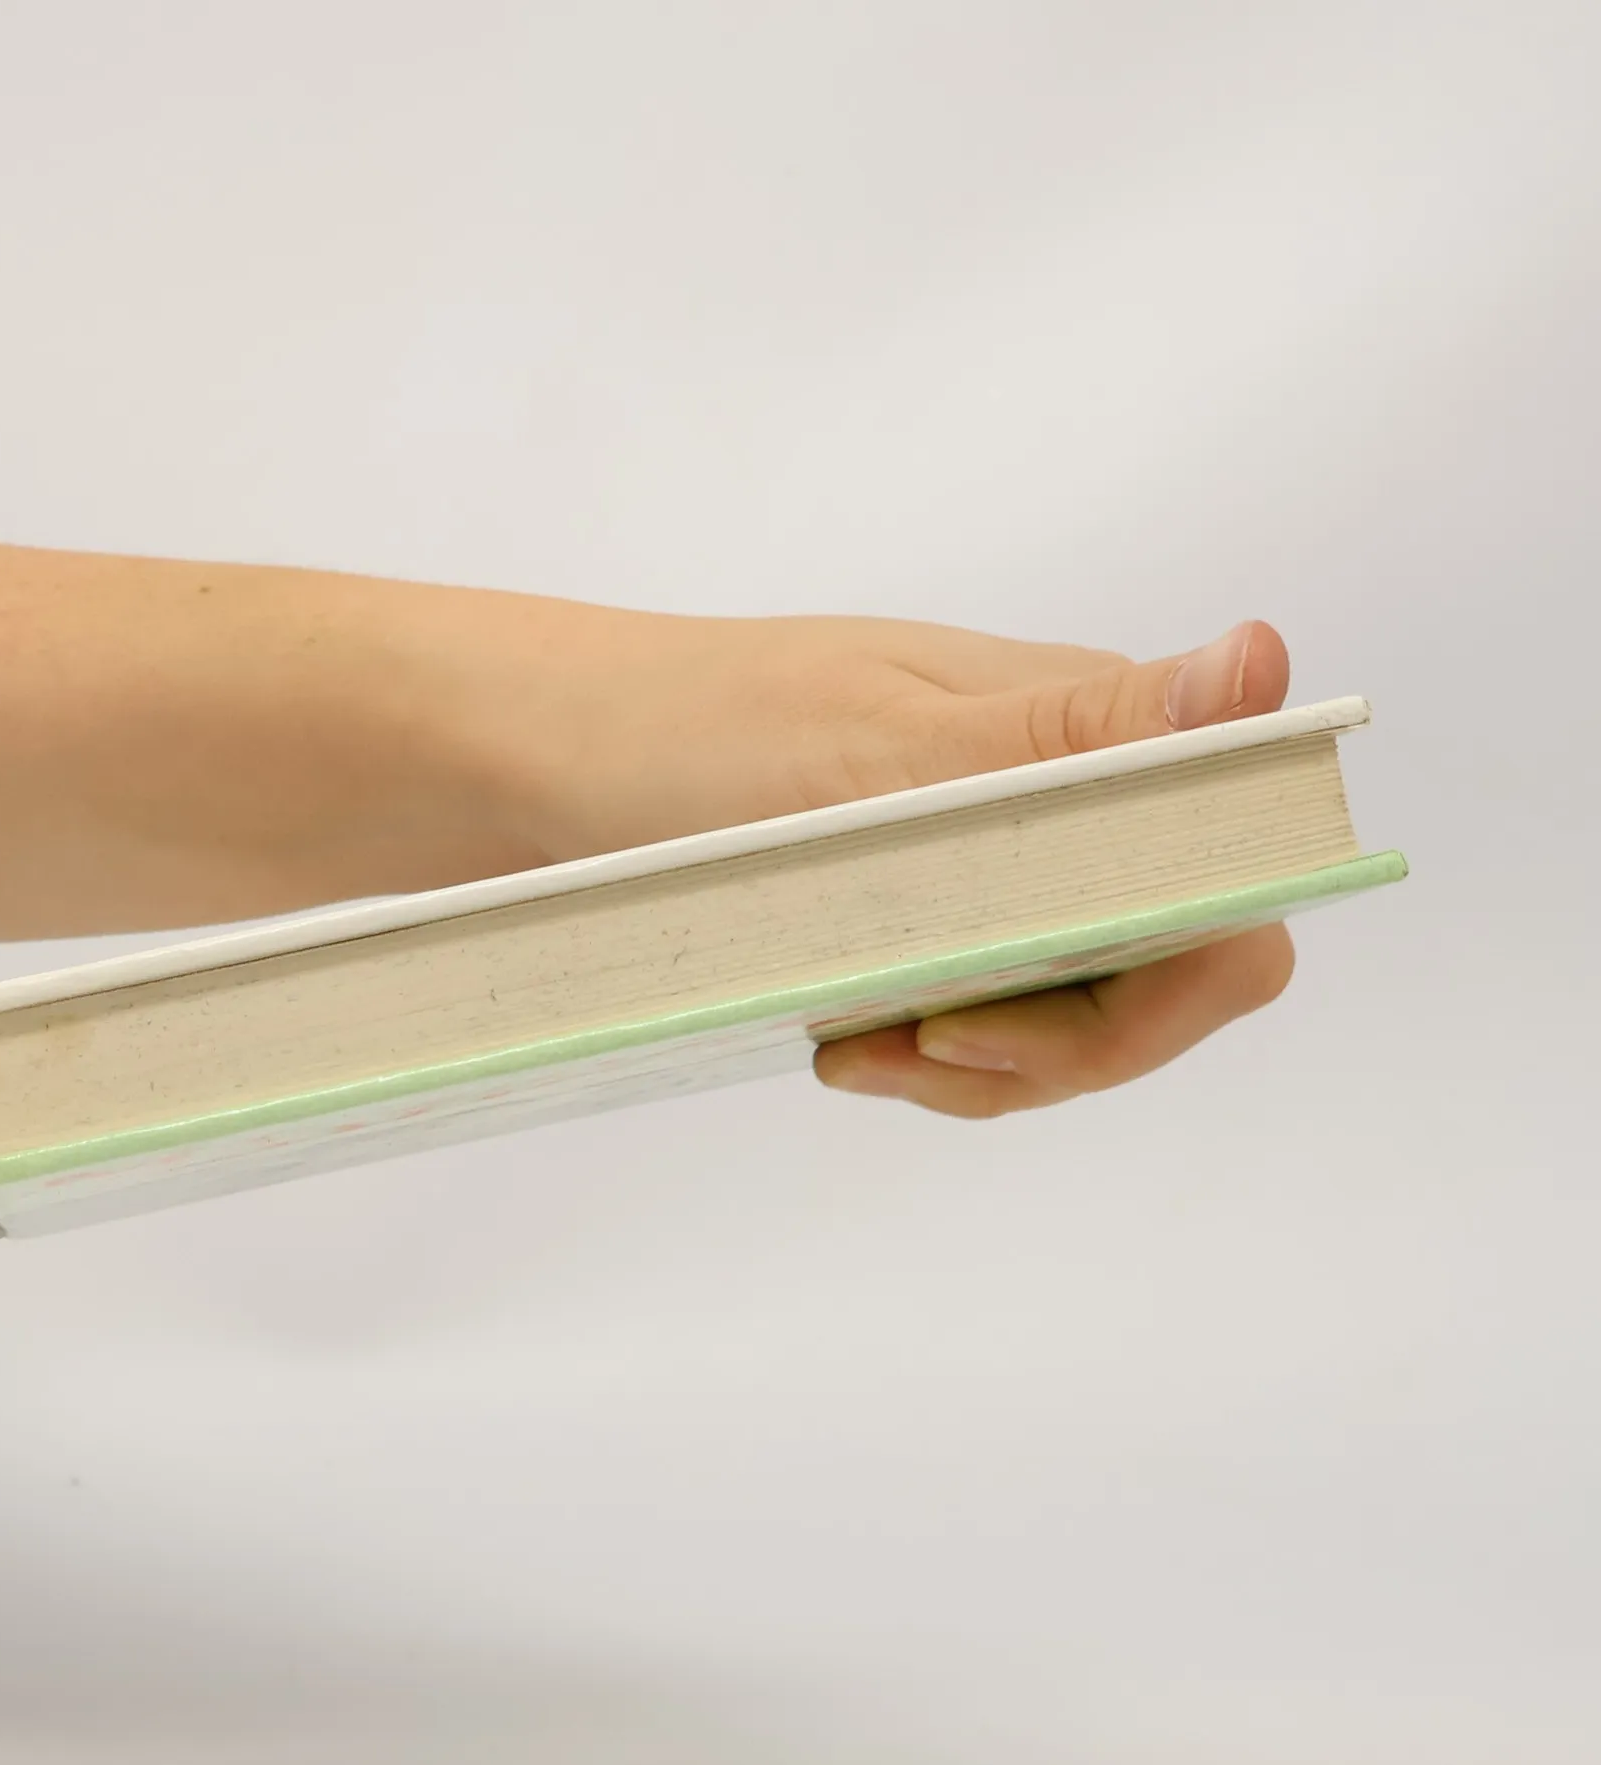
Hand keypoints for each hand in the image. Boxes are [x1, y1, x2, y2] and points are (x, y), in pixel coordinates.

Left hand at [469, 607, 1295, 1120]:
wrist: (531, 767)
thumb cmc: (691, 734)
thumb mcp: (882, 748)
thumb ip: (1079, 741)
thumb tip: (1271, 665)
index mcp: (1079, 731)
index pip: (1231, 884)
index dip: (1165, 986)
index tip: (999, 1013)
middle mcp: (1058, 793)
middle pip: (1164, 967)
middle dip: (1060, 1044)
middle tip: (918, 1047)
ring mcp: (992, 859)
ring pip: (1073, 1007)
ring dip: (986, 1060)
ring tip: (859, 1056)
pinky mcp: (922, 912)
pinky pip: (986, 1011)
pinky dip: (933, 1056)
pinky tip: (848, 1050)